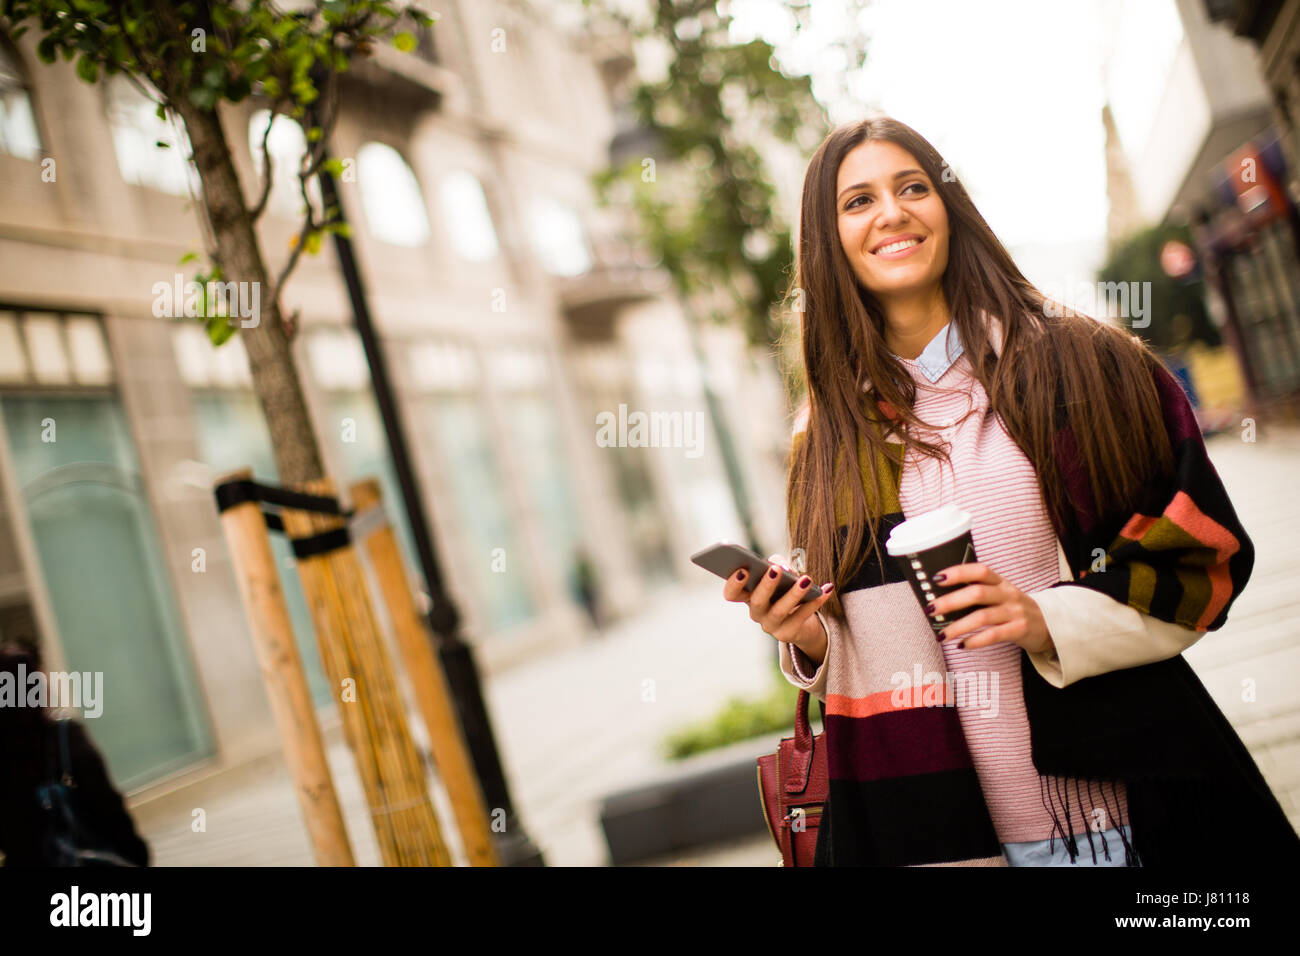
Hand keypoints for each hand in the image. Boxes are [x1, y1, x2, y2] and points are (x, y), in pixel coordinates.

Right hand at [721, 552, 832, 650]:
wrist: (802, 618)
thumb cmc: (786, 589)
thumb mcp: (781, 573)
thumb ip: (778, 563)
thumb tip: (784, 568)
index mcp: (748, 596)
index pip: (732, 594)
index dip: (733, 584)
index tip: (742, 570)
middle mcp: (756, 612)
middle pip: (756, 601)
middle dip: (766, 585)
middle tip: (775, 570)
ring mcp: (771, 625)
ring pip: (779, 611)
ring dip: (793, 594)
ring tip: (806, 580)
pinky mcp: (788, 633)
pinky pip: (801, 617)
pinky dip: (815, 602)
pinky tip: (825, 589)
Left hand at [930, 562, 1053, 654]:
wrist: (1050, 625)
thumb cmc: (1015, 609)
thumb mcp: (1001, 595)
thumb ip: (979, 592)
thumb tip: (942, 598)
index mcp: (1001, 582)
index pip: (980, 570)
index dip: (958, 572)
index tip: (937, 578)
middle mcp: (1008, 594)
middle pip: (977, 593)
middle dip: (951, 601)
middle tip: (931, 610)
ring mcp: (1015, 612)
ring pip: (983, 617)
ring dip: (958, 626)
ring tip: (941, 635)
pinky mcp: (1020, 630)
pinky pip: (994, 635)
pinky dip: (975, 640)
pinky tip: (962, 645)